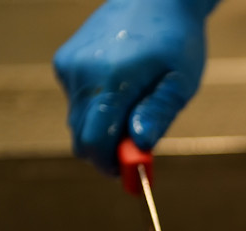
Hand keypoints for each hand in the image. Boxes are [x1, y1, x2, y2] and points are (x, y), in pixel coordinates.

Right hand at [53, 0, 217, 174]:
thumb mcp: (181, 82)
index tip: (129, 175)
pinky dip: (96, 108)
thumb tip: (141, 145)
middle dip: (107, 152)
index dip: (110, 166)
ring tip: (136, 109)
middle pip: (81, 136)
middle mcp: (83, 72)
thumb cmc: (175, 40)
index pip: (95, 142)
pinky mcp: (65, 62)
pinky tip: (121, 90)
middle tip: (136, 151)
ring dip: (104, 129)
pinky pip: (77, 102)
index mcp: (112, 79)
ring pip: (78, 121)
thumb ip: (158, 114)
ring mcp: (69, 66)